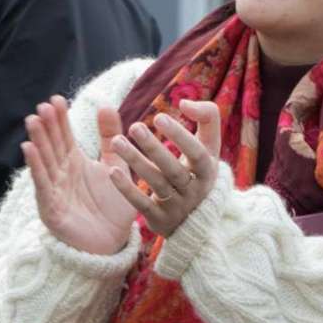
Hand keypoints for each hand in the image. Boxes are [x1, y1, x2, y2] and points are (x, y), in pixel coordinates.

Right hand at [22, 96, 137, 253]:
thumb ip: (110, 137)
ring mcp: (53, 190)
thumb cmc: (111, 207)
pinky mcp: (50, 207)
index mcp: (74, 162)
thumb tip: (106, 104)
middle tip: (43, 106)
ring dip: (37, 141)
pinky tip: (28, 149)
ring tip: (32, 120)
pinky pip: (42, 184)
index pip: (64, 135)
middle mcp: (61, 173)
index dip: (60, 119)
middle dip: (47, 126)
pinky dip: (35, 167)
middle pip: (51, 145)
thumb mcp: (114, 166)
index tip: (57, 99)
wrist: (113, 243)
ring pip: (44, 161)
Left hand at [109, 101, 222, 237]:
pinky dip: (128, 189)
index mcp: (208, 169)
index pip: (196, 152)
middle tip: (134, 127)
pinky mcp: (160, 219)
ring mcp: (177, 207)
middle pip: (173, 169)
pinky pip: (142, 205)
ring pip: (156, 184)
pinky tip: (112, 171)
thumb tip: (184, 103)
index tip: (158, 117)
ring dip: (136, 162)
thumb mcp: (211, 144)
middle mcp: (194, 190)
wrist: (198, 217)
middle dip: (154, 148)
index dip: (179, 136)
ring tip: (116, 142)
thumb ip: (207, 116)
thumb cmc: (199, 168)